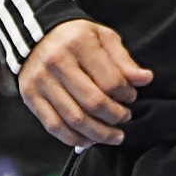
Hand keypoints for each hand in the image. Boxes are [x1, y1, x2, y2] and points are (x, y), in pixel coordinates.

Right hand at [19, 20, 153, 146]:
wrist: (36, 34)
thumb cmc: (77, 37)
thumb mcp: (103, 37)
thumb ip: (123, 60)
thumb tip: (145, 79)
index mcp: (79, 44)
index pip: (109, 80)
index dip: (126, 94)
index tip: (132, 97)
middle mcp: (57, 62)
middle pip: (92, 102)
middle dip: (114, 116)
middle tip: (125, 118)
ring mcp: (41, 81)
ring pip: (73, 118)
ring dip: (98, 133)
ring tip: (114, 136)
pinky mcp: (30, 96)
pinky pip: (53, 125)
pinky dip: (73, 138)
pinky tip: (88, 141)